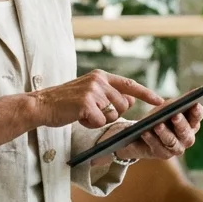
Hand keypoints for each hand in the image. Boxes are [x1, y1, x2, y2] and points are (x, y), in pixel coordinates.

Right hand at [30, 70, 163, 128]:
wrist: (42, 104)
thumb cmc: (66, 102)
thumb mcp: (90, 93)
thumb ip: (110, 94)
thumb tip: (131, 99)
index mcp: (101, 76)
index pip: (130, 84)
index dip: (146, 93)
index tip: (160, 100)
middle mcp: (99, 80)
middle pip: (123, 105)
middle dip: (112, 114)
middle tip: (92, 112)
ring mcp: (93, 91)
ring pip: (112, 115)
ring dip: (100, 120)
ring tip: (83, 114)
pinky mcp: (86, 103)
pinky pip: (100, 122)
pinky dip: (90, 125)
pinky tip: (78, 118)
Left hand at [108, 103, 202, 161]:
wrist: (143, 131)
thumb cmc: (160, 116)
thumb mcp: (168, 107)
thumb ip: (179, 102)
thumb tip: (193, 94)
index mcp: (192, 123)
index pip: (197, 117)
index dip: (197, 111)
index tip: (194, 104)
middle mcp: (187, 138)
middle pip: (186, 132)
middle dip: (181, 123)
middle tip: (175, 115)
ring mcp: (176, 148)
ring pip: (172, 141)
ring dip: (164, 133)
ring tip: (157, 125)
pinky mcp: (163, 154)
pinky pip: (158, 147)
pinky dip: (151, 139)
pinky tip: (145, 132)